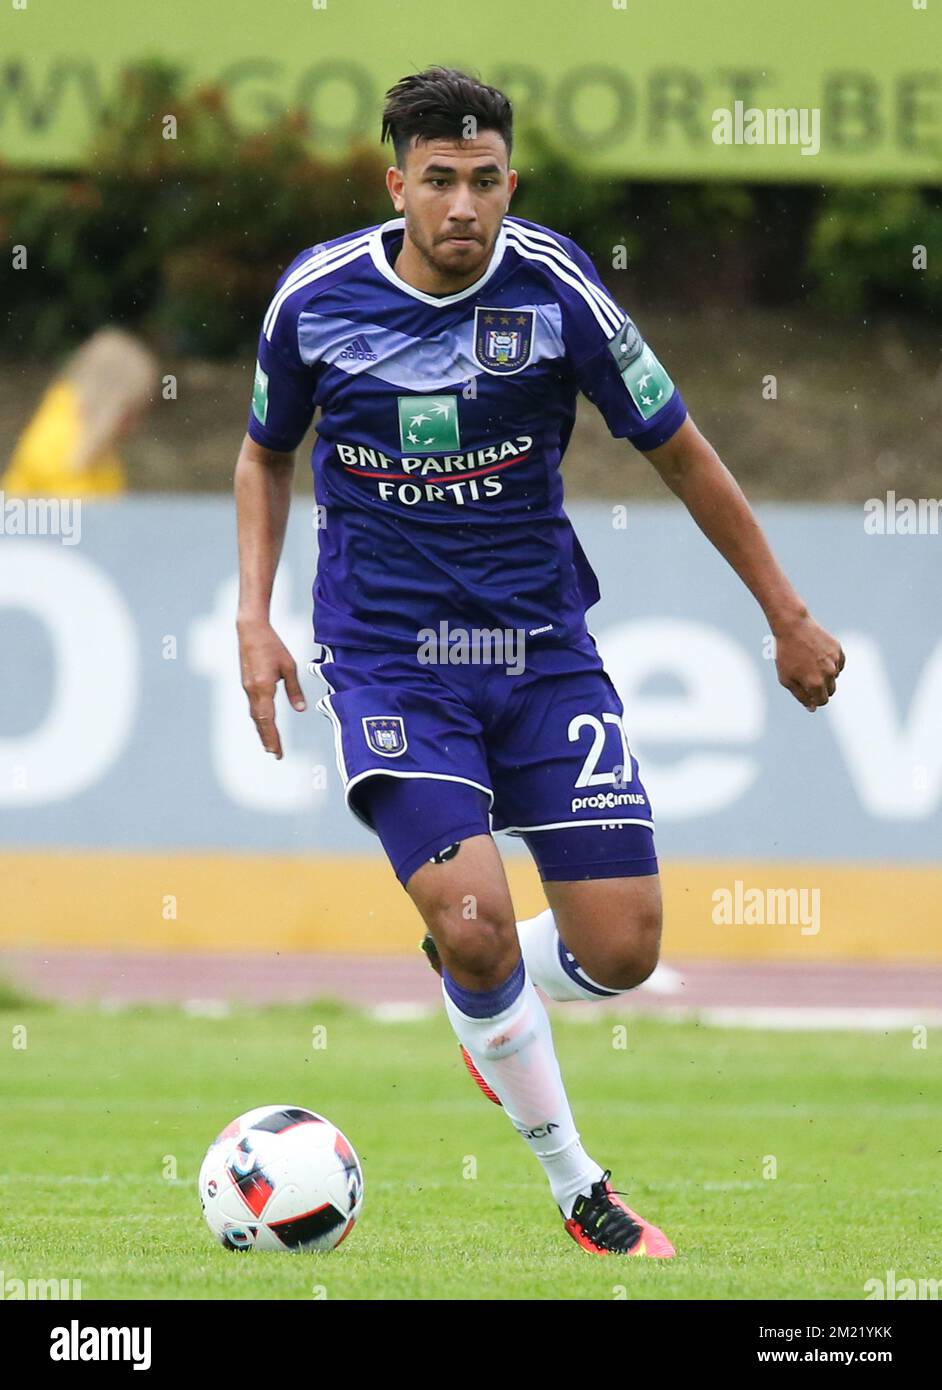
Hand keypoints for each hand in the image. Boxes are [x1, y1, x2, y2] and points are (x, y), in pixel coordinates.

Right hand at [237, 616, 305, 757]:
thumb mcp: (289, 667)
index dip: (273, 737)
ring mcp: (248, 688)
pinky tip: (263, 724)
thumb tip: (301, 709)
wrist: (251, 630)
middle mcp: (252, 691)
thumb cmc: (272, 645)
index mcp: (263, 687)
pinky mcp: (247, 684)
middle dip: (267, 739)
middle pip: (259, 722)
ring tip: (270, 744)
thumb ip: (295, 689)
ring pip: (254, 715)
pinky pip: (253, 706)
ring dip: (262, 730)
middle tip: (275, 754)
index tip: (278, 752)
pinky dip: (259, 719)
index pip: (268, 720)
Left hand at [773, 614, 844, 712]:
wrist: (792, 626)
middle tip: (806, 677)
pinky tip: (817, 655)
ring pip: (835, 676)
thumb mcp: (786, 678)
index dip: (814, 699)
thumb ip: (801, 696)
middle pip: (831, 691)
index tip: (807, 692)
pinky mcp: (838, 649)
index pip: (822, 701)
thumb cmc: (785, 654)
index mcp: (816, 683)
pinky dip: (831, 663)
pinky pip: (838, 663)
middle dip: (821, 688)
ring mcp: (835, 660)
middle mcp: (829, 673)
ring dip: (825, 674)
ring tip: (809, 662)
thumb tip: (813, 708)